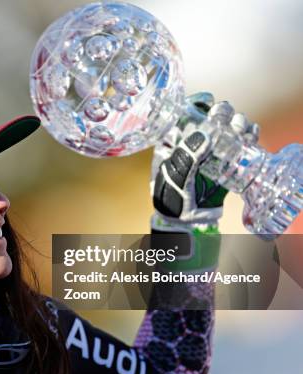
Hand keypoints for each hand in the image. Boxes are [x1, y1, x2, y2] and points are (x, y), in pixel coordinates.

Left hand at [150, 93, 258, 226]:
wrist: (184, 223)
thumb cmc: (171, 198)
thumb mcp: (174, 176)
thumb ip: (187, 155)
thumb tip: (205, 132)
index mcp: (174, 141)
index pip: (186, 113)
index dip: (198, 103)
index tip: (208, 101)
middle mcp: (194, 143)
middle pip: (212, 117)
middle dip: (222, 113)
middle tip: (226, 117)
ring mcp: (212, 152)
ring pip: (229, 129)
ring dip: (238, 123)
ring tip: (239, 129)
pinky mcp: (227, 163)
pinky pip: (241, 145)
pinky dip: (249, 137)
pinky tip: (250, 136)